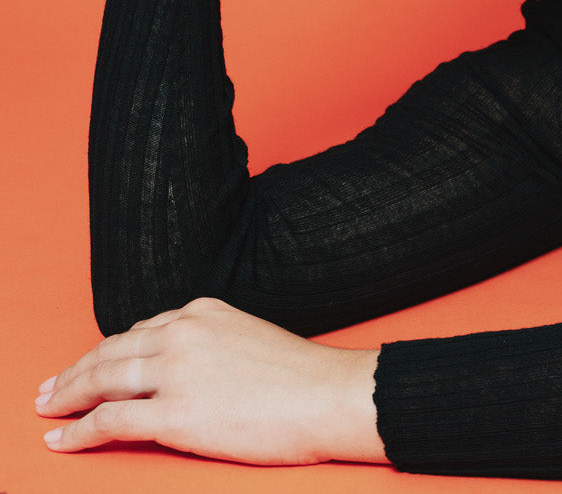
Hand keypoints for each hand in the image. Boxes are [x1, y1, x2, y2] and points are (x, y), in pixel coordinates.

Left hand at [35, 298, 386, 465]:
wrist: (325, 396)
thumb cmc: (298, 377)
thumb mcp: (248, 336)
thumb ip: (211, 343)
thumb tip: (186, 368)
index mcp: (202, 310)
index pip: (139, 330)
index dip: (107, 351)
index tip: (89, 364)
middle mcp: (182, 333)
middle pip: (111, 351)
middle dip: (75, 371)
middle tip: (50, 389)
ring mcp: (175, 371)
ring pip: (103, 381)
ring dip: (68, 397)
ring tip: (47, 411)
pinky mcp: (173, 413)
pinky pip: (110, 421)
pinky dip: (78, 432)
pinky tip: (62, 440)